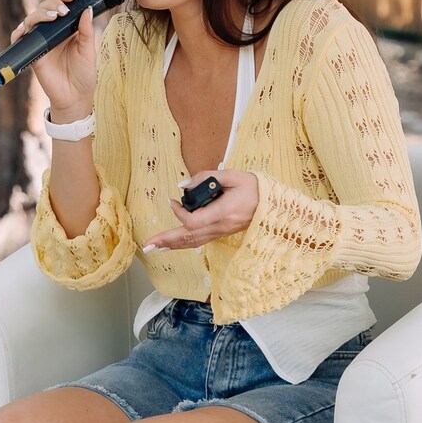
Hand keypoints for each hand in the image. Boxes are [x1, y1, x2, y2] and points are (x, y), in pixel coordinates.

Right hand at [9, 0, 95, 117]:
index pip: (61, 5)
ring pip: (31, 20)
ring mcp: (41, 42)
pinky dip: (18, 33)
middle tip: (62, 12)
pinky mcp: (32, 54)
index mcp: (67, 28)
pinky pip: (20, 40)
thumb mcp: (89, 50)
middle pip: (44, 8)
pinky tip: (23, 30)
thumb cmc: (84, 74)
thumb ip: (87, 30)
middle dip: (51, 4)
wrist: (75, 97)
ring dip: (38, 15)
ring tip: (51, 18)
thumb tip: (86, 9)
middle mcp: (52, 32)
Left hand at [142, 169, 259, 252]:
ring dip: (172, 245)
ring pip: (193, 242)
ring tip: (154, 247)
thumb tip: (183, 185)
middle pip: (189, 237)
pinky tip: (171, 245)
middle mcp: (221, 227)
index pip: (194, 220)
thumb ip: (207, 177)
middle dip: (167, 240)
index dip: (179, 213)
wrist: (273, 204)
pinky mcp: (221, 233)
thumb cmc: (254, 188)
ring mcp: (221, 232)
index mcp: (224, 212)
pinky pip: (199, 241)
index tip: (174, 201)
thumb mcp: (233, 175)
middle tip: (148, 245)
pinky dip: (183, 243)